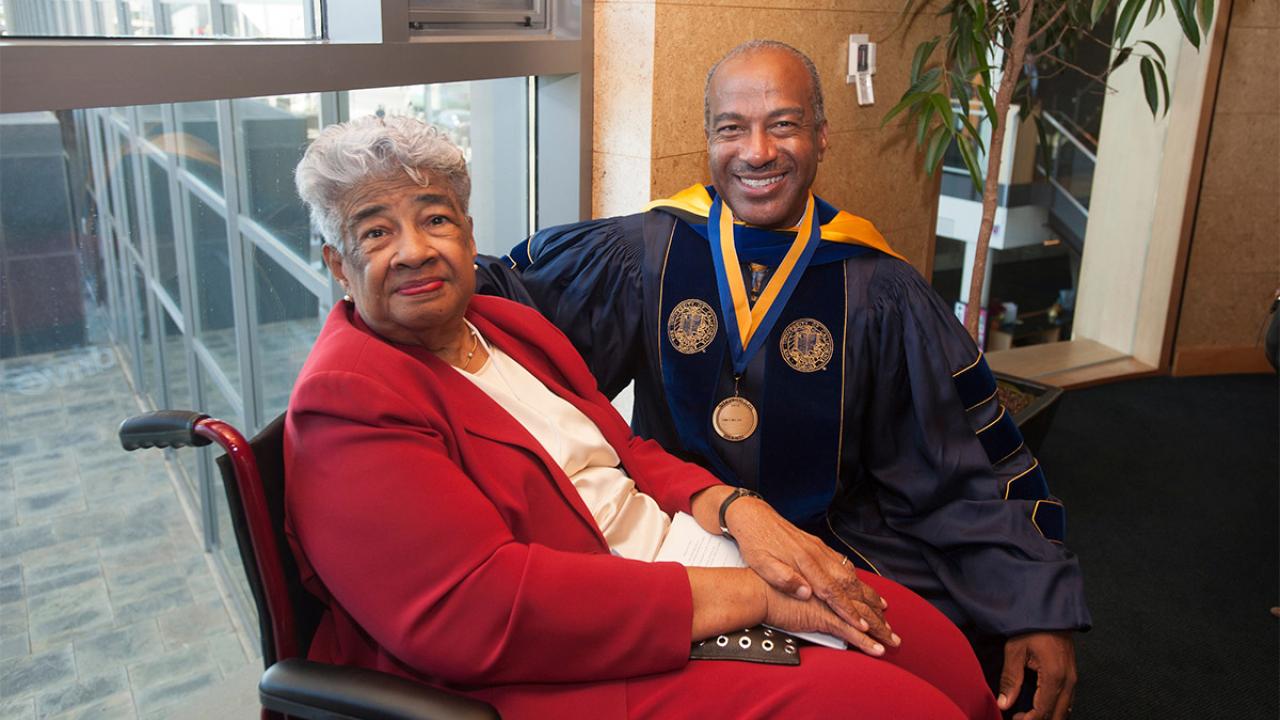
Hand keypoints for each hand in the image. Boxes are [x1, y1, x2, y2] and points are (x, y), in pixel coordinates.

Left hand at [723, 497, 895, 649]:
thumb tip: (805, 593)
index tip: (861, 625)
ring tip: (882, 607)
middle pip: (848, 583)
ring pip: (849, 573)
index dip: (847, 610)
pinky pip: (843, 564)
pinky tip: (861, 585)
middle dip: (867, 605)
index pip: (831, 591)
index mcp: (803, 561)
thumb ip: (783, 578)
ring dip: (866, 592)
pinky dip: (856, 577)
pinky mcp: (818, 546)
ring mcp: (819, 549)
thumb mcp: (761, 563)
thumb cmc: (755, 541)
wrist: (754, 515)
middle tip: (882, 622)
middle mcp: (816, 554)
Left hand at [997, 631, 1076, 719]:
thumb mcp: (1015, 651)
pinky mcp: (1072, 675)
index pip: (1043, 711)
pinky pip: (1067, 700)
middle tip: (1019, 718)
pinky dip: (1055, 708)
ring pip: (1065, 710)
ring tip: (1027, 715)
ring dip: (1048, 716)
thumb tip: (1004, 703)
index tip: (1013, 719)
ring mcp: (1073, 678)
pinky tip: (1041, 707)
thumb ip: (1011, 680)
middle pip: (1057, 715)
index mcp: (1054, 677)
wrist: (1051, 611)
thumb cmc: (1031, 627)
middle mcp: (1068, 681)